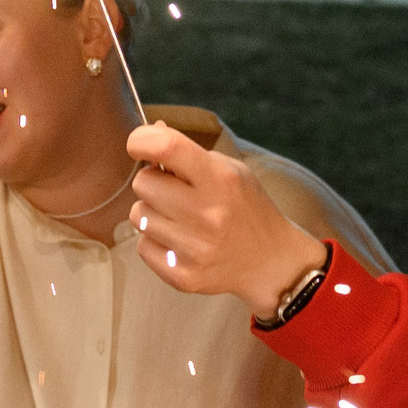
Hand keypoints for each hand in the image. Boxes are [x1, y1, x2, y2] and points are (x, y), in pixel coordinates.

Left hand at [124, 123, 328, 318]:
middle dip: (152, 182)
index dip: (142, 140)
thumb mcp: (231, 171)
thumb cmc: (247, 209)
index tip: (139, 145)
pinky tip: (180, 242)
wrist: (270, 262)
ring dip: (153, 213)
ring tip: (181, 219)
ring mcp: (194, 248)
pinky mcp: (182, 276)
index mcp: (221, 180)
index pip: (166, 147)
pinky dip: (155, 242)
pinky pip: (142, 246)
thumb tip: (151, 131)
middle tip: (174, 191)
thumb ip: (190, 152)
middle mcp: (207, 214)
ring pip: (138, 215)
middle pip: (142, 183)